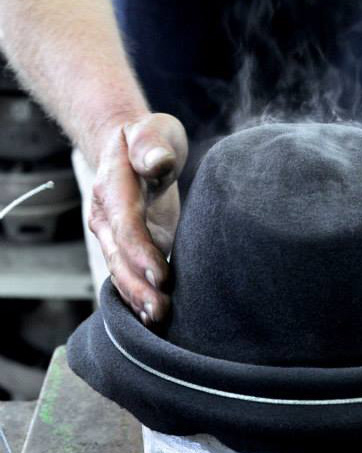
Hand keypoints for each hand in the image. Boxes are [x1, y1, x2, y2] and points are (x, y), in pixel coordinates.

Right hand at [88, 113, 187, 323]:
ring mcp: (116, 236)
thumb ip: (153, 144)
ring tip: (157, 321)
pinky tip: (153, 319)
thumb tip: (157, 162)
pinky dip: (140, 297)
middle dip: (138, 287)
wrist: (130, 148)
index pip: (126, 225)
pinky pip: (131, 275)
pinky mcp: (132, 248)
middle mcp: (109, 218)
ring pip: (122, 272)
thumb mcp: (153, 131)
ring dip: (138, 298)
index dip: (141, 252)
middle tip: (160, 311)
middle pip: (119, 258)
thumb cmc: (149, 139)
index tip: (162, 275)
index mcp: (113, 188)